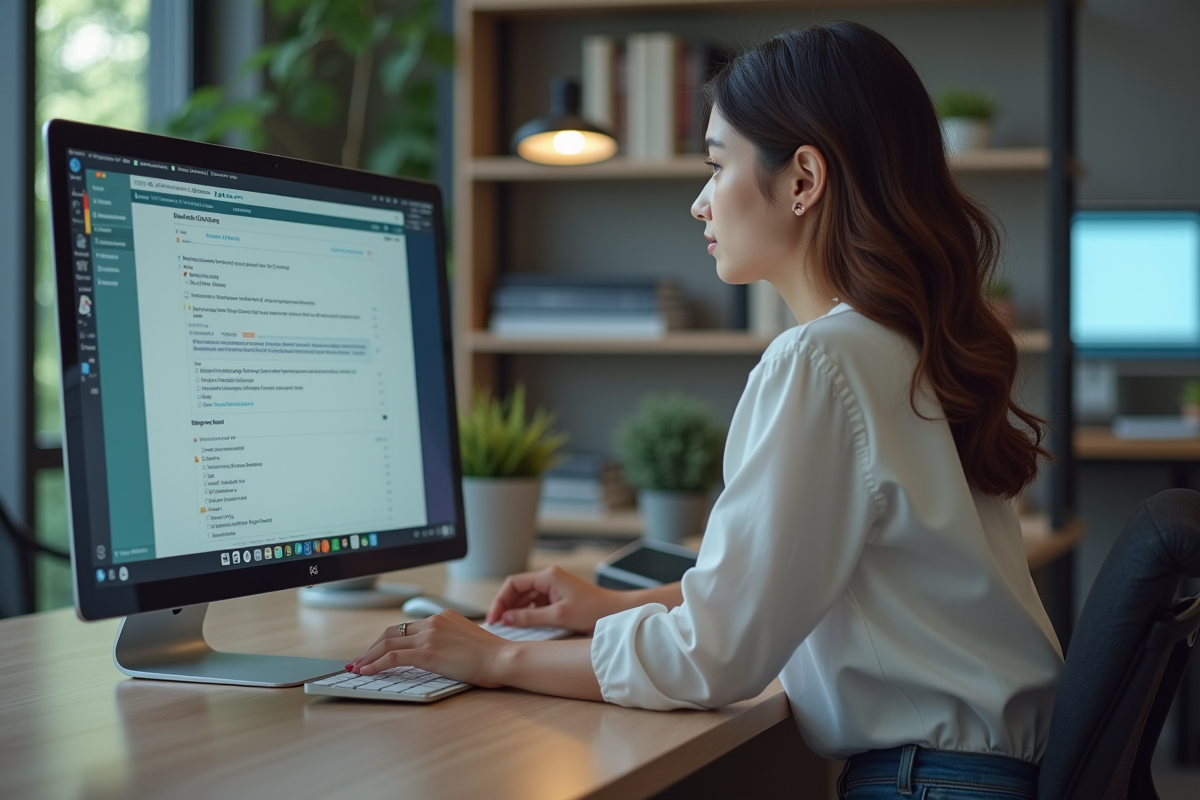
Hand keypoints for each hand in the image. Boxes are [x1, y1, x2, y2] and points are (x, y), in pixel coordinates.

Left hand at [349, 611, 509, 685]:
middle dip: (372, 647)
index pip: (407, 626)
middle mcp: (434, 622)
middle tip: (360, 659)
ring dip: (369, 656)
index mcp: (443, 617)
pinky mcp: (428, 652)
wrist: (502, 659)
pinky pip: (394, 656)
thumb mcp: (466, 640)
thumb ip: (448, 641)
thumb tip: (435, 655)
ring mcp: (430, 635)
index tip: (377, 650)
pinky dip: (376, 664)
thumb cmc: (491, 656)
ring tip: (358, 667)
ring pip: (388, 642)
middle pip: (392, 631)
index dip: (387, 639)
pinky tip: (367, 671)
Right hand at [486, 565, 623, 632]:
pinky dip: (527, 614)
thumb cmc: (593, 610)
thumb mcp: (558, 616)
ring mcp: (554, 588)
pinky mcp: (558, 598)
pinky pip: (536, 604)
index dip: (500, 600)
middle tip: (496, 625)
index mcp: (548, 576)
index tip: (494, 617)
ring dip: (515, 611)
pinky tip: (523, 626)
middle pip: (518, 590)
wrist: (617, 612)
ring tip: (507, 627)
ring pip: (526, 598)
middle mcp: (549, 578)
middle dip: (505, 606)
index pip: (513, 584)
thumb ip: (529, 618)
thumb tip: (506, 619)